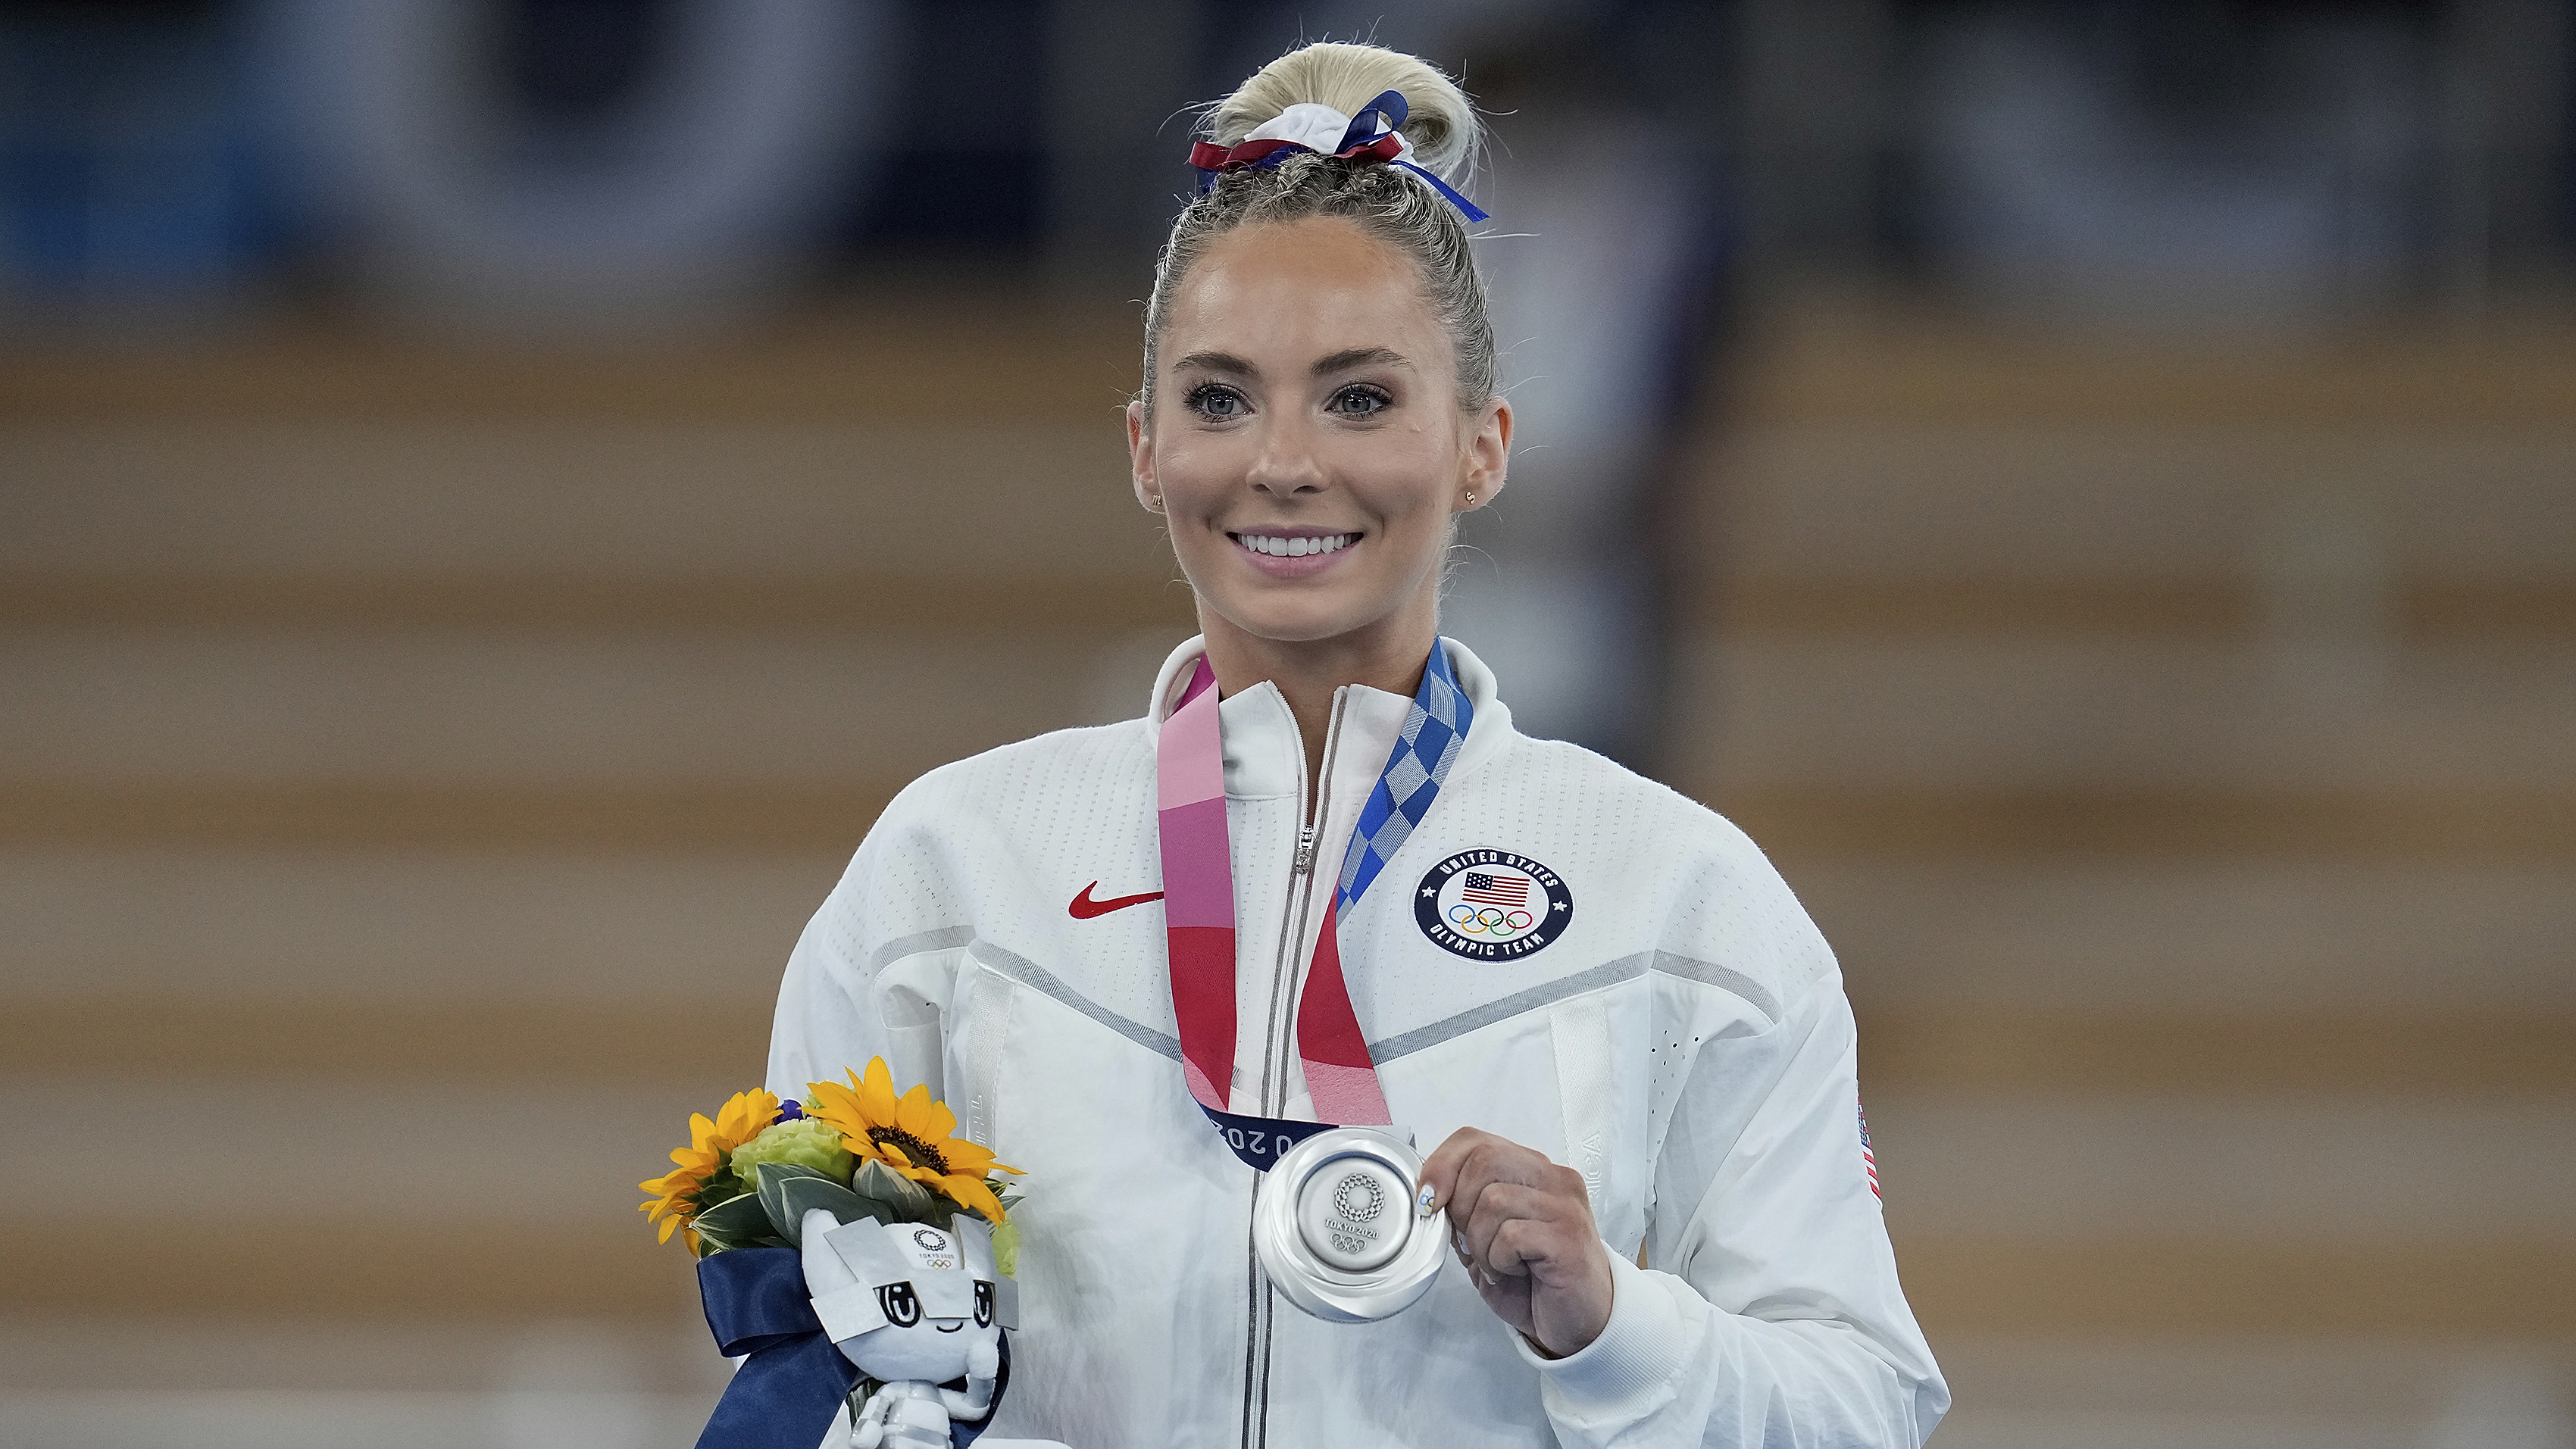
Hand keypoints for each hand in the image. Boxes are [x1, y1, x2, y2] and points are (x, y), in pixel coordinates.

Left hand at [1419, 1127, 1613, 1357]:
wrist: (1584, 1324)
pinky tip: (1514, 1273)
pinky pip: (1511, 1235)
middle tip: (1473, 1243)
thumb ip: (1465, 1211)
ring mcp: (1564, 1206)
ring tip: (1499, 1265)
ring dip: (1481, 1242)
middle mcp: (1554, 1179)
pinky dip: (1498, 1260)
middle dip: (1460, 1206)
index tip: (1428, 1201)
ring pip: (1493, 1200)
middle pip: (1484, 1160)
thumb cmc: (1536, 1281)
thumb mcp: (1489, 1239)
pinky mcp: (1568, 1238)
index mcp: (1533, 1170)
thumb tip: (1429, 1196)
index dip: (1441, 1166)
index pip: (1475, 1140)